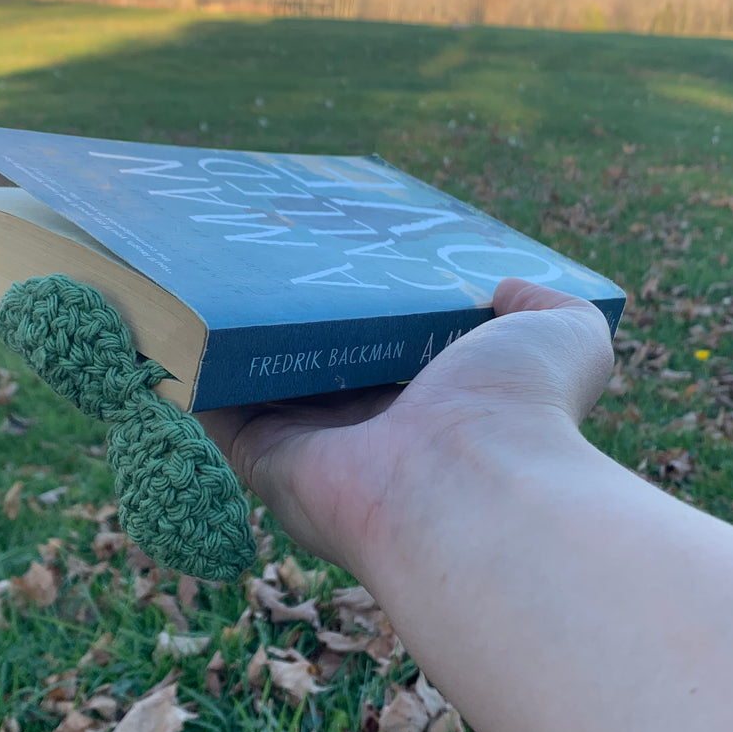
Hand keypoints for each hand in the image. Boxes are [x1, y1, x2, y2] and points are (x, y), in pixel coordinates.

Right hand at [198, 278, 614, 578]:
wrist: (470, 484)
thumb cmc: (517, 407)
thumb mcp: (562, 336)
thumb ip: (547, 307)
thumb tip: (511, 288)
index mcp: (430, 403)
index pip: (384, 350)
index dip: (362, 305)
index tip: (340, 252)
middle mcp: (368, 431)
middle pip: (315, 363)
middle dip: (291, 314)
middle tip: (264, 247)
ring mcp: (310, 448)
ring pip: (257, 383)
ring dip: (231, 334)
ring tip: (203, 265)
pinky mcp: (260, 457)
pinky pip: (211, 408)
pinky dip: (189, 364)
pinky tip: (170, 310)